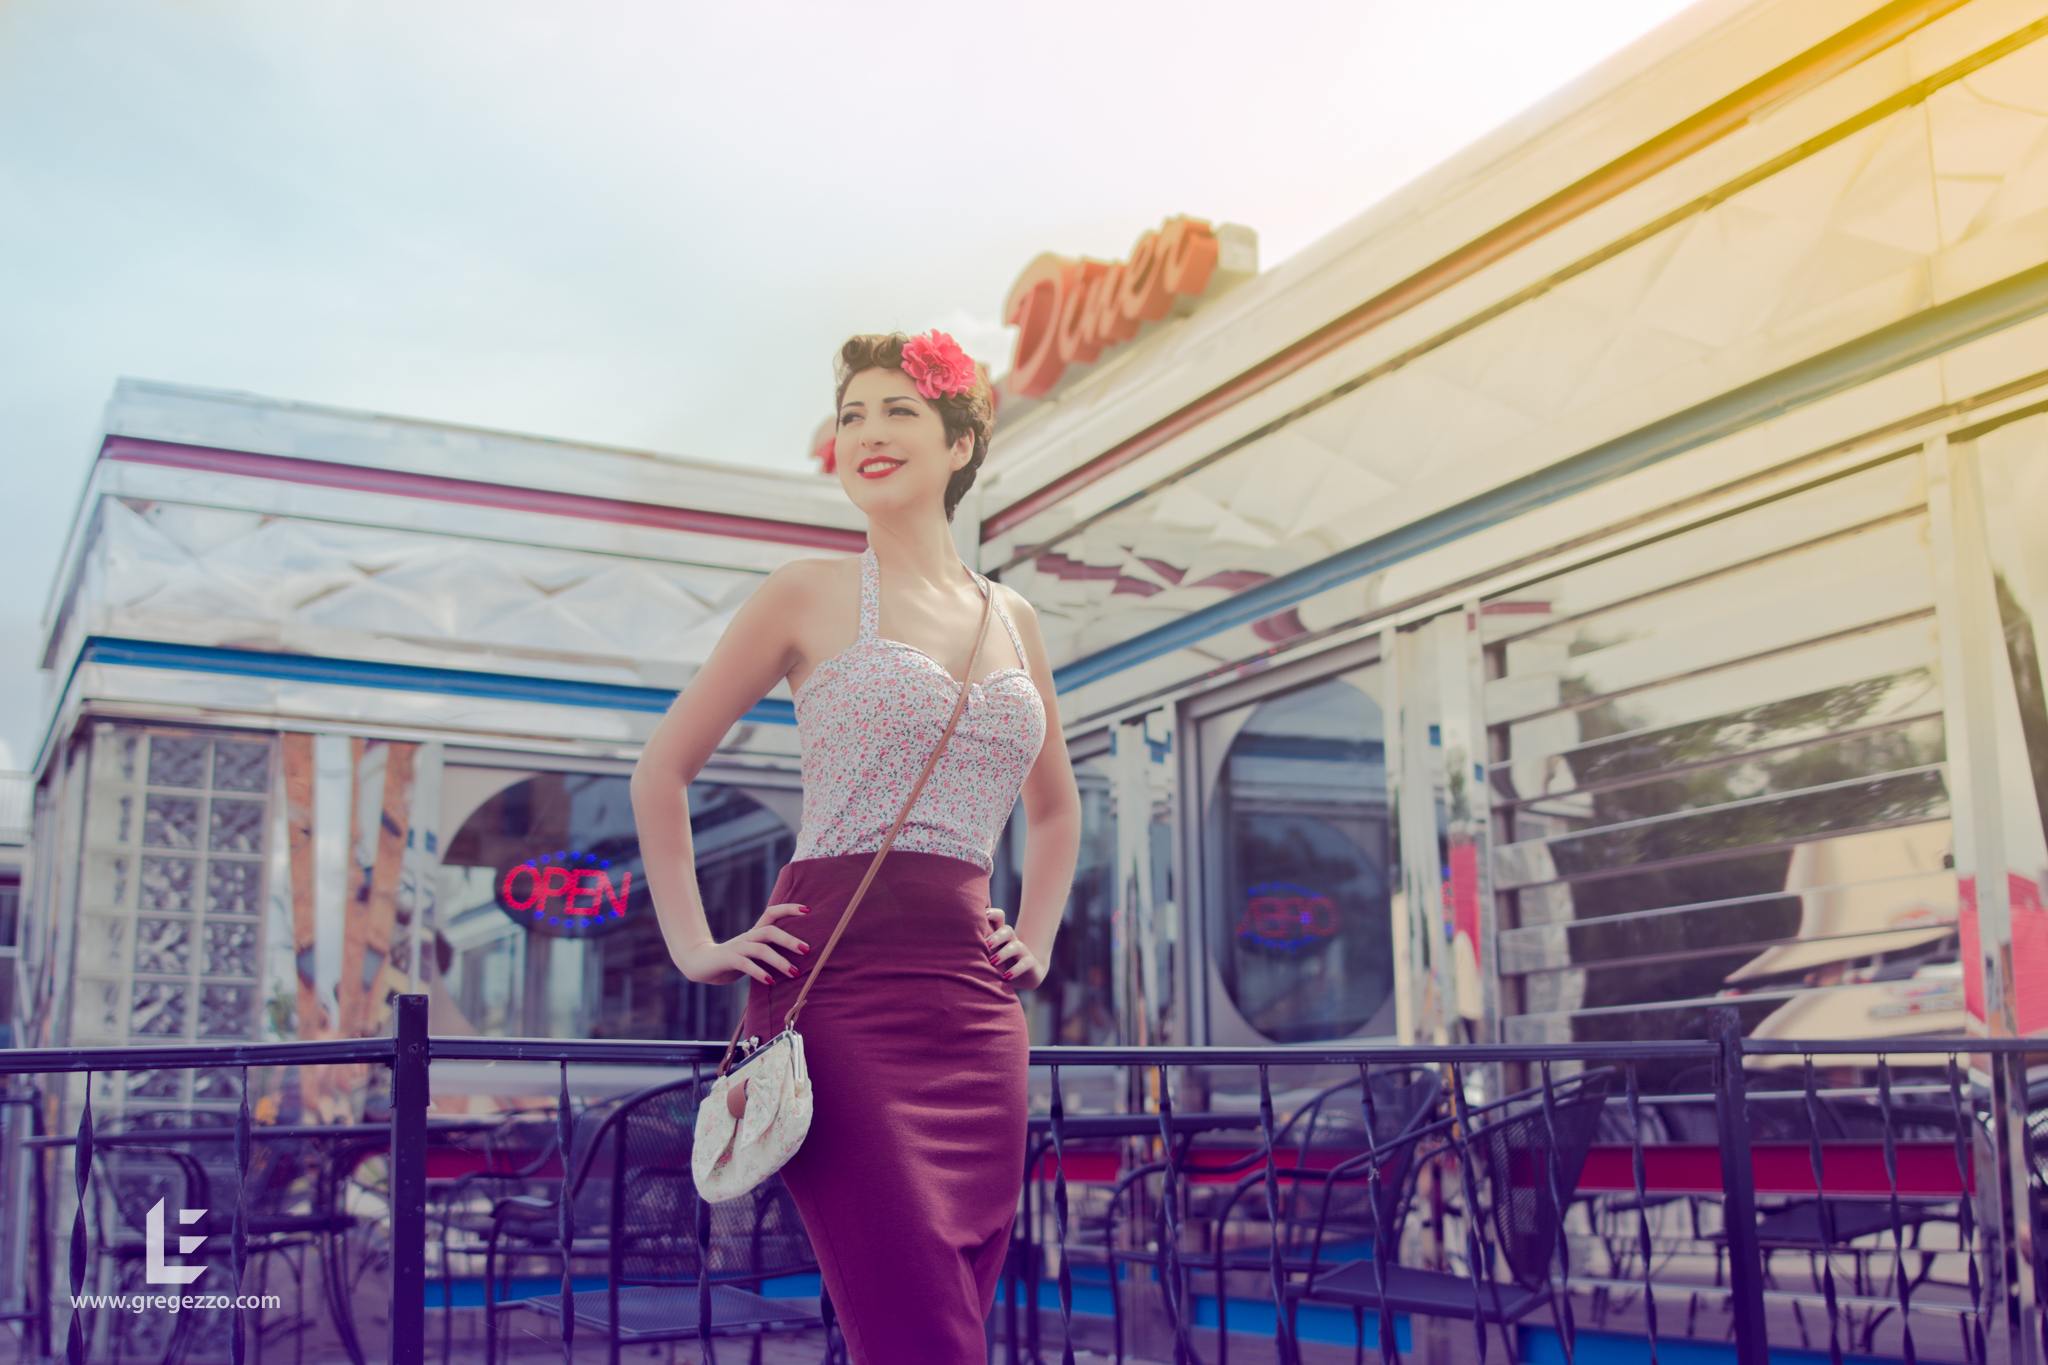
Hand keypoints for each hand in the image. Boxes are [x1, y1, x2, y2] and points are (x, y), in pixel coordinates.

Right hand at [674, 902, 811, 985]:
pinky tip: (771, 982)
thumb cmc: (729, 961)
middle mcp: (747, 937)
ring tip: (795, 973)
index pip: (772, 913)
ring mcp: (737, 947)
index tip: (807, 910)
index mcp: (754, 933)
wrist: (697, 963)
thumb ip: (768, 955)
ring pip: (761, 949)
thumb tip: (797, 962)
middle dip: (790, 939)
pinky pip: (745, 965)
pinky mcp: (727, 960)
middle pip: (770, 930)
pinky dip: (760, 973)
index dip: (789, 909)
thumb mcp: (751, 956)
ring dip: (780, 961)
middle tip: (807, 949)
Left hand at [983, 907, 1046, 988]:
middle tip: (985, 945)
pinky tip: (1006, 977)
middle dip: (996, 936)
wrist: (1027, 976)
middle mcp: (1013, 941)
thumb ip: (980, 947)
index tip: (983, 914)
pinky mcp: (1030, 964)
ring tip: (992, 962)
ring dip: (1004, 953)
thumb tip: (956, 942)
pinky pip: (1025, 963)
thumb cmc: (1003, 964)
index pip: (999, 919)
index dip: (993, 914)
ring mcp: (1023, 952)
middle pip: (1007, 930)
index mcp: (1002, 936)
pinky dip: (1015, 970)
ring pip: (1015, 946)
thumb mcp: (991, 955)